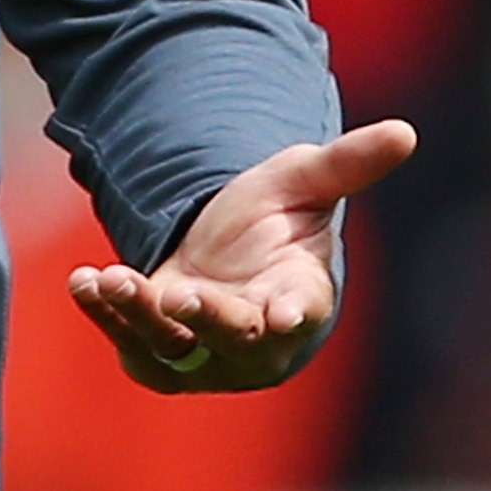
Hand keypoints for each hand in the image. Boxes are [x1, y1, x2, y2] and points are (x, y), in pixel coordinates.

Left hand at [66, 119, 414, 395]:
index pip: (301, 313)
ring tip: (110, 277)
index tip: (281, 317)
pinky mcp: (164, 358)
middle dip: (208, 321)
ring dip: (141, 318)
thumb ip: (349, 162)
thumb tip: (406, 131)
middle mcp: (259, 340)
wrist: (228, 253)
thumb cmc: (279, 218)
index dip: (291, 316)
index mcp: (302, 298)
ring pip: (175, 352)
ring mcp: (209, 357)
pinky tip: (84, 283)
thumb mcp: (305, 180)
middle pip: (236, 342)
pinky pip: (134, 348)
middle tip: (180, 296)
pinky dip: (107, 319)